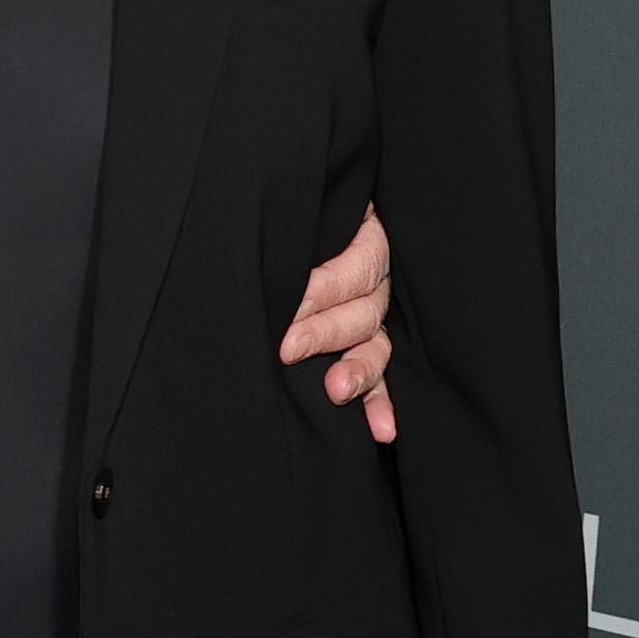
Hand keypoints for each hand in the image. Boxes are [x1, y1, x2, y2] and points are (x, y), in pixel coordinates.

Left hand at [279, 200, 395, 444]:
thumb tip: (257, 235)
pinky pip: (379, 377)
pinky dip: (379, 404)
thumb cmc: (287, 215)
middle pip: (363, 310)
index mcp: (364, 238)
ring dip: (358, 371)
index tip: (290, 305)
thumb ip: (290, 220)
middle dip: (324, 332)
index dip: (324, 288)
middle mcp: (375, 281)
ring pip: (375, 345)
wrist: (291, 217)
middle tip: (288, 348)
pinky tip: (381, 429)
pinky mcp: (366, 347)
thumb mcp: (299, 208)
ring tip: (336, 390)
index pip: (354, 267)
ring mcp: (373, 316)